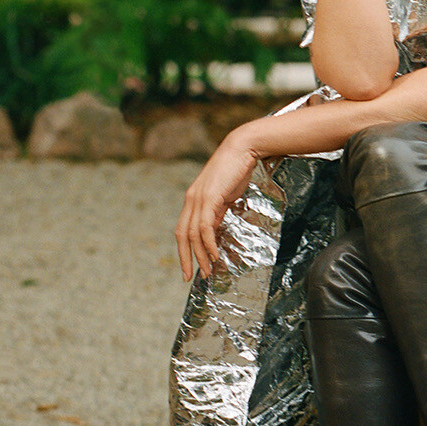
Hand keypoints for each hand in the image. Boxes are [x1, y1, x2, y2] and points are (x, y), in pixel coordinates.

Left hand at [175, 134, 260, 280]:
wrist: (242, 149)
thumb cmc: (237, 169)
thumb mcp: (226, 195)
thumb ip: (218, 211)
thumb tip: (215, 229)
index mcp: (193, 199)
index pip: (184, 230)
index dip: (184, 250)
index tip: (190, 267)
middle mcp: (191, 200)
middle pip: (183, 235)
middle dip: (186, 258)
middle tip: (191, 276)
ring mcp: (199, 199)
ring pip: (193, 234)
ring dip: (200, 255)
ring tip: (207, 271)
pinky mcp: (210, 198)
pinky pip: (206, 226)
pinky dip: (208, 243)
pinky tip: (214, 255)